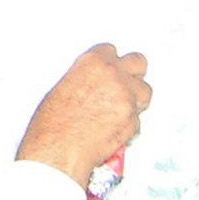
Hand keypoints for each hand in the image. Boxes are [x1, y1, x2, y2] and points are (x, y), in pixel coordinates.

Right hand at [17, 44, 151, 187]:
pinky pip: (139, 119)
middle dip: (133, 73)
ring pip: (145, 91)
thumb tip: (95, 84)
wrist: (58, 150)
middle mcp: (114, 75)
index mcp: (93, 62)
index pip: (111, 50)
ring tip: (121, 109)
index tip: (110, 69)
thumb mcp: (63, 87)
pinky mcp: (133, 121)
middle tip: (126, 84)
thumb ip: (86, 78)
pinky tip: (114, 129)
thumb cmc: (53, 123)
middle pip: (138, 62)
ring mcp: (127, 97)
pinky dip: (130, 124)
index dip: (111, 62)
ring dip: (137, 99)